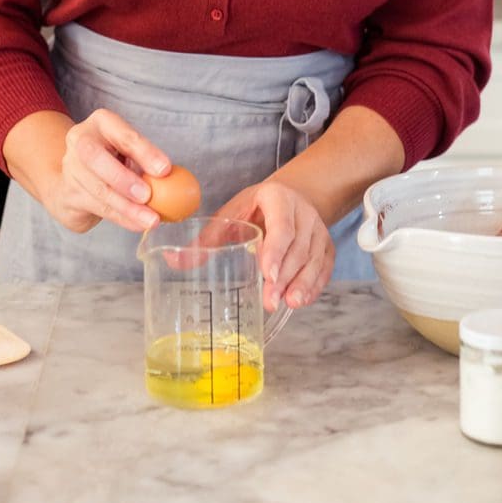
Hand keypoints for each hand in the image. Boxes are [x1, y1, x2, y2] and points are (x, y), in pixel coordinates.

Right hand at [43, 108, 169, 234]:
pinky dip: (121, 218)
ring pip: (99, 189)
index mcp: (101, 123)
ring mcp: (70, 168)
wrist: (73, 179)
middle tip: (147, 195)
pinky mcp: (68, 194)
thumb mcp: (127, 150)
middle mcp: (80, 141)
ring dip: (127, 207)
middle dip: (123, 178)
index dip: (144, 152)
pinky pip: (98, 208)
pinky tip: (137, 224)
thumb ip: (144, 160)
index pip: (123, 135)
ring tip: (150, 219)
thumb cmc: (111, 159)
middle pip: (96, 158)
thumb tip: (169, 178)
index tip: (165, 170)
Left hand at [215, 180, 333, 312]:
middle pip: (297, 248)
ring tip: (287, 304)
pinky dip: (314, 285)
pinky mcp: (326, 245)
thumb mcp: (231, 214)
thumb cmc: (255, 209)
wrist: (290, 197)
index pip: (281, 226)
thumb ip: (207, 239)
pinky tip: (300, 301)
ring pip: (313, 259)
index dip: (275, 250)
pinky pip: (324, 268)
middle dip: (283, 277)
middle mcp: (303, 212)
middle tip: (269, 302)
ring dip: (301, 284)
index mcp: (277, 198)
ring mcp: (318, 229)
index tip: (266, 274)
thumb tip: (175, 260)